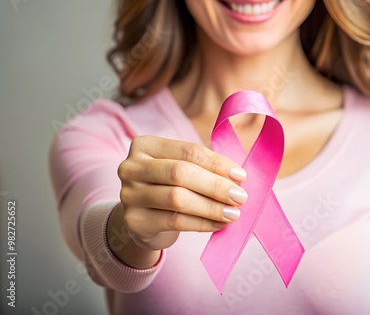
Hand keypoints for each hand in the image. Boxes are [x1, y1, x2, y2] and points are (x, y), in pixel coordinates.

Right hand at [108, 135, 247, 267]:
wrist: (143, 219)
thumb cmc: (169, 186)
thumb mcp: (182, 168)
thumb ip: (205, 166)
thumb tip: (238, 176)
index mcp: (146, 145)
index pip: (187, 151)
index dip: (216, 163)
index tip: (241, 175)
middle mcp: (131, 167)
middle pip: (180, 173)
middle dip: (215, 185)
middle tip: (240, 196)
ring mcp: (129, 195)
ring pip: (177, 198)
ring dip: (211, 206)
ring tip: (233, 213)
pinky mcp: (134, 221)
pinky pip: (174, 221)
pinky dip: (201, 223)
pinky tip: (219, 224)